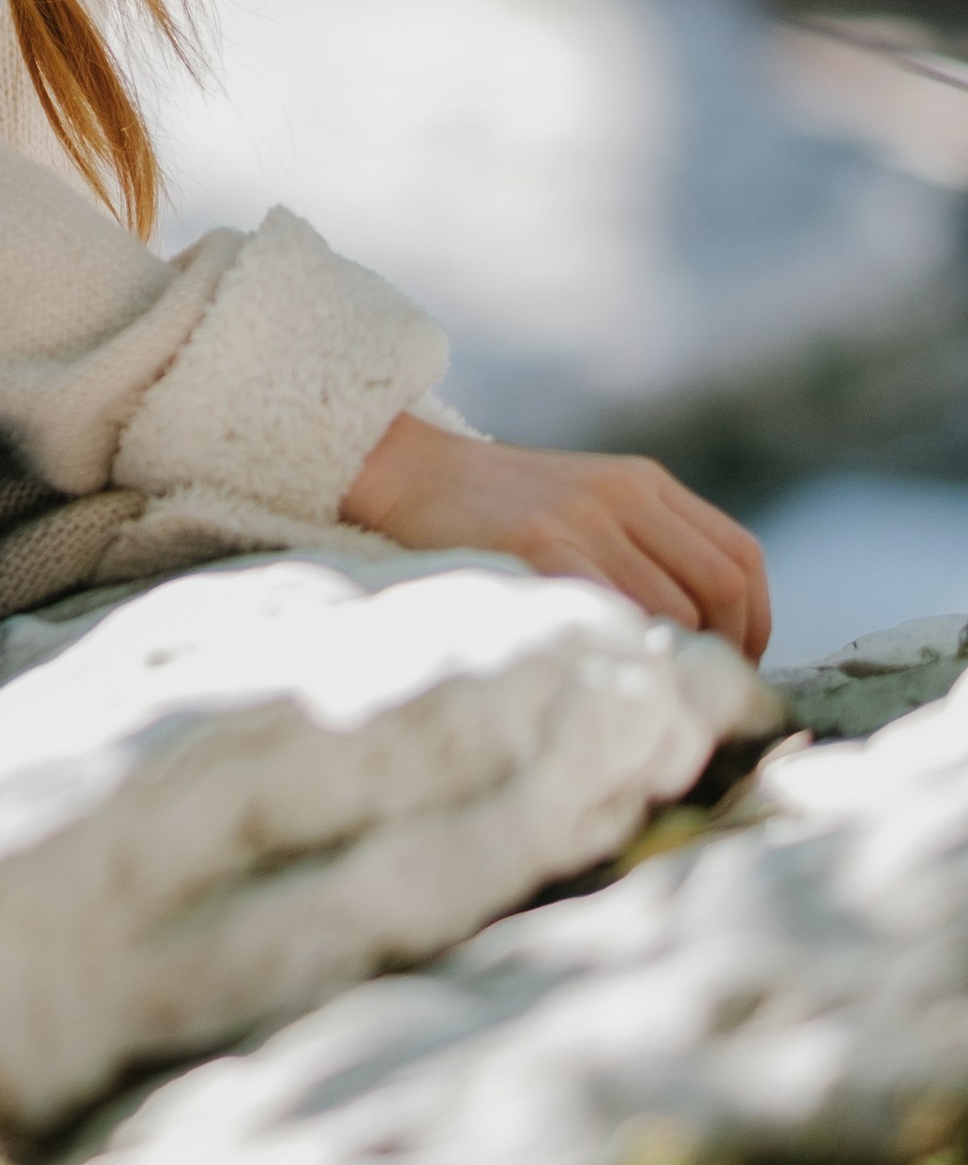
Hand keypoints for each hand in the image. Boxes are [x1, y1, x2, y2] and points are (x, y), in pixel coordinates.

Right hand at [341, 410, 770, 662]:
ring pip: (673, 609)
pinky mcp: (539, 543)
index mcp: (643, 481)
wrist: (408, 471)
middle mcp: (624, 493)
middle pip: (723, 587)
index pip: (741, 556)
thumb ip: (642, 546)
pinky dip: (625, 648)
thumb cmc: (496, 509)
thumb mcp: (585, 503)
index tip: (737, 665)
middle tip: (701, 693)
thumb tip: (700, 636)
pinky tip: (608, 669)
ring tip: (651, 688)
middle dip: (728, 651)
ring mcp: (582, 517)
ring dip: (674, 659)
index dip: (756, 621)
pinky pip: (612, 610)